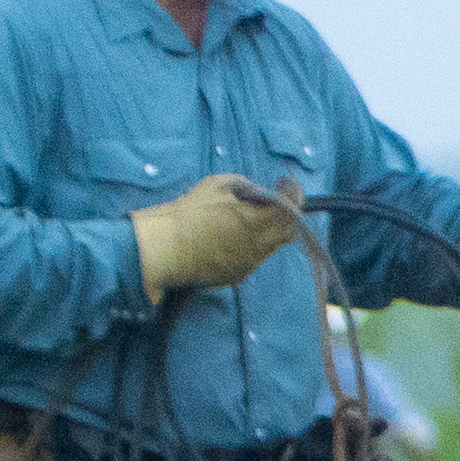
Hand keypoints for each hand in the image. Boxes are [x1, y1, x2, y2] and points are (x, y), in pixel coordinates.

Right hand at [130, 176, 301, 302]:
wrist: (165, 247)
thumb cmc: (190, 212)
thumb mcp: (219, 185)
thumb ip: (247, 186)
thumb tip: (259, 193)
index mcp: (258, 223)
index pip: (291, 211)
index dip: (293, 196)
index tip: (287, 185)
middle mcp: (259, 247)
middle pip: (287, 232)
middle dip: (285, 215)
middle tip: (273, 203)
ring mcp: (249, 264)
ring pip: (270, 246)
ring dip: (268, 231)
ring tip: (247, 218)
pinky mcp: (236, 275)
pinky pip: (253, 258)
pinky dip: (251, 245)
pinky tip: (232, 236)